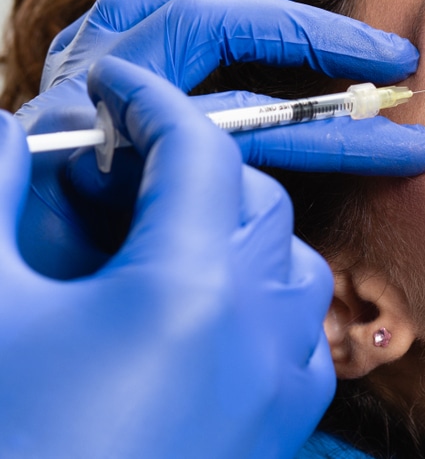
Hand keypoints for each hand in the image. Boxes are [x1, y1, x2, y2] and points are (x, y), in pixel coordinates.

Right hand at [0, 57, 334, 458]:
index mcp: (187, 286)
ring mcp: (279, 383)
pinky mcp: (281, 429)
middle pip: (256, 200)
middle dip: (199, 168)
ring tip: (171, 238)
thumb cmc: (8, 435)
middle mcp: (257, 328)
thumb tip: (11, 129)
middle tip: (133, 172)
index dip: (155, 106)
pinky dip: (267, 302)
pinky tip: (211, 313)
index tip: (121, 94)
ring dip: (241, 234)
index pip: (199, 150)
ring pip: (292, 264)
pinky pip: (301, 334)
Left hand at [15, 0, 424, 276]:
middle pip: (218, 26)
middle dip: (316, 36)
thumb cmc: (39, 273)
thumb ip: (164, 203)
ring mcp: (80, 64)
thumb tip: (237, 179)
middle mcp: (89, 81)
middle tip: (393, 56)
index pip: (243, 113)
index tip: (400, 145)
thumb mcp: (104, 256)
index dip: (330, 129)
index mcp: (101, 134)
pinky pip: (128, 0)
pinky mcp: (75, 65)